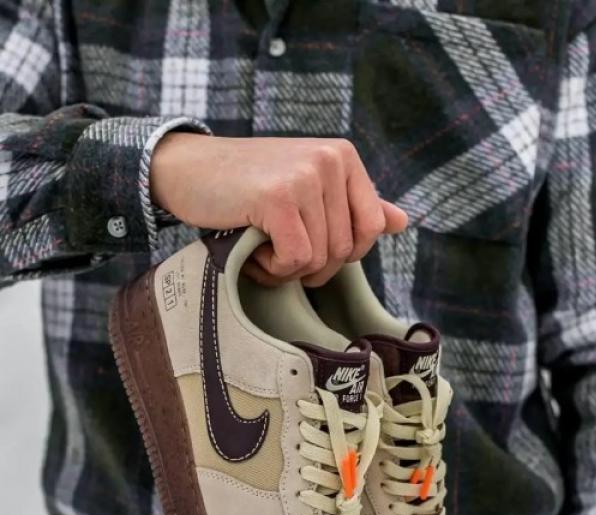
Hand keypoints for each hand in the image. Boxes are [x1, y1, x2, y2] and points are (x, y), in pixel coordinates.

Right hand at [149, 133, 407, 286]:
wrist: (187, 170)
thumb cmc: (246, 186)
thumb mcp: (305, 189)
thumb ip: (353, 205)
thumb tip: (402, 221)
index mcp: (343, 157)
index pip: (372, 228)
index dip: (343, 253)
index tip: (309, 243)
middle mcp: (330, 160)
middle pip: (344, 251)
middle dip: (310, 266)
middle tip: (276, 247)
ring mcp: (305, 177)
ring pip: (320, 259)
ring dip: (286, 269)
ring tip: (260, 244)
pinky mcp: (279, 198)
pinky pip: (296, 260)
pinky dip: (272, 268)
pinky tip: (252, 247)